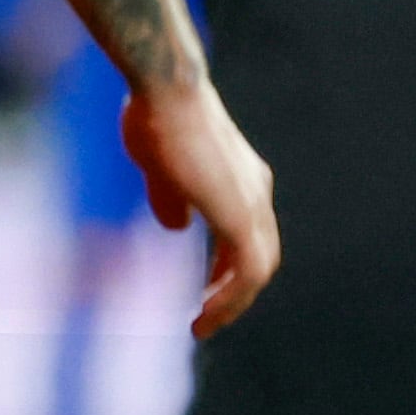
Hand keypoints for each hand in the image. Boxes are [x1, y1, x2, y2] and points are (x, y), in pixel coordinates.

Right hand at [123, 78, 280, 336]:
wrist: (167, 91)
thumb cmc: (155, 116)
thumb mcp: (159, 165)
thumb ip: (171, 197)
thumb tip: (177, 227)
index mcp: (241, 178)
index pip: (246, 233)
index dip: (226, 264)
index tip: (203, 286)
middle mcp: (255, 192)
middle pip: (260, 256)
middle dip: (233, 290)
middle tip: (206, 313)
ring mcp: (252, 205)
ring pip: (257, 270)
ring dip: (232, 302)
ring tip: (203, 323)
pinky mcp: (239, 218)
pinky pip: (245, 274)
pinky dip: (228, 299)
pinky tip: (202, 313)